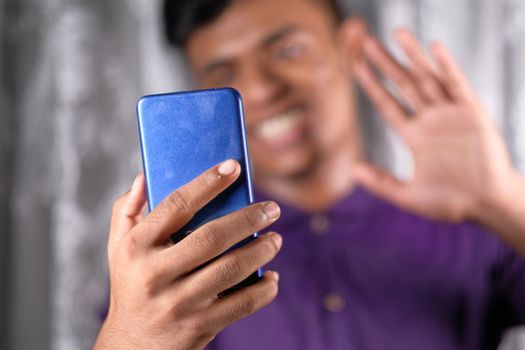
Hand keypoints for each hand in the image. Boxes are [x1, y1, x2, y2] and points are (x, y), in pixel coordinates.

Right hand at [94, 160, 281, 349]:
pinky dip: (263, 289)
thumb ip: (128, 210)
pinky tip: (271, 277)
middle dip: (249, 219)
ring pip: (231, 269)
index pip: (176, 205)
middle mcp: (155, 274)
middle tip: (271, 209)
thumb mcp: (118, 246)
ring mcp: (179, 302)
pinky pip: (241, 304)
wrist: (132, 344)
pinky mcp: (199, 326)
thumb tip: (144, 178)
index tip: (233, 167)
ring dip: (261, 251)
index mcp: (136, 247)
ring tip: (276, 238)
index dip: (207, 183)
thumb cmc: (131, 284)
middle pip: (212, 237)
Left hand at [354, 29, 517, 222]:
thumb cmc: (450, 203)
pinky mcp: (473, 114)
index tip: (356, 68)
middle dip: (386, 64)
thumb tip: (352, 170)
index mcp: (414, 136)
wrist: (486, 206)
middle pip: (404, 85)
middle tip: (366, 42)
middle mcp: (430, 120)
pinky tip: (435, 49)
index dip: (372, 87)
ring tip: (397, 33)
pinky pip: (458, 87)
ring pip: (428, 79)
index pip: (388, 105)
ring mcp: (451, 115)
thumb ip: (380, 183)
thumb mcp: (408, 195)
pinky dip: (447, 68)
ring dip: (413, 56)